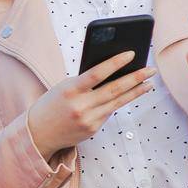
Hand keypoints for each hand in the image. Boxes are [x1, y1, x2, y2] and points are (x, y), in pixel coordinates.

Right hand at [26, 50, 156, 157]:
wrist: (37, 134)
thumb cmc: (50, 105)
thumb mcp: (63, 88)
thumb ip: (84, 82)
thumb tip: (111, 73)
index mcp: (69, 90)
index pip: (97, 73)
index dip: (115, 62)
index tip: (131, 54)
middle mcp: (80, 106)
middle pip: (114, 89)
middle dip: (135, 78)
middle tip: (150, 69)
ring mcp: (88, 119)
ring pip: (117, 102)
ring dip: (136, 91)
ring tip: (149, 83)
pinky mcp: (92, 129)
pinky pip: (109, 112)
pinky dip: (118, 102)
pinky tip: (128, 96)